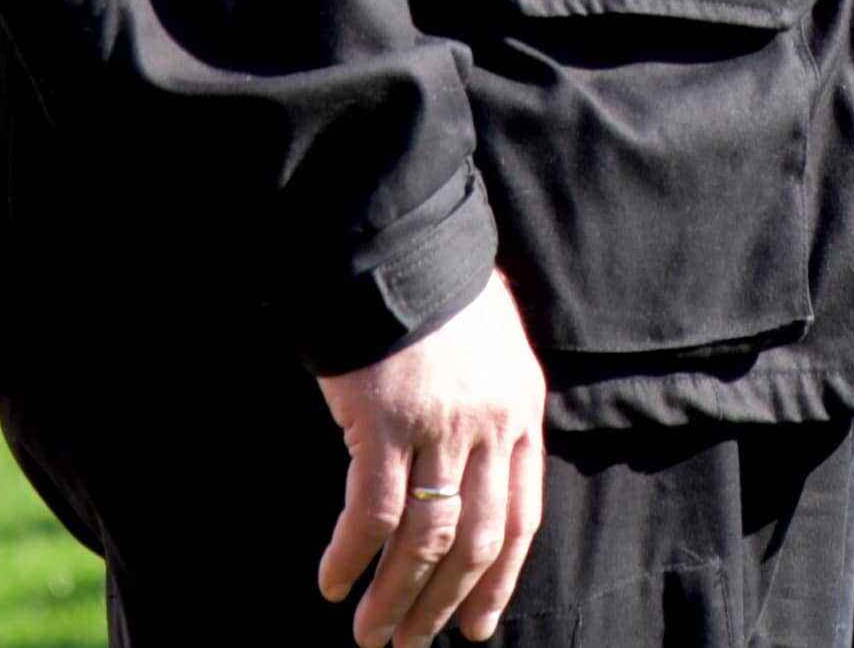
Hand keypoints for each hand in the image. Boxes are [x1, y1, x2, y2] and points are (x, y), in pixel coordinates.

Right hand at [315, 274, 545, 647]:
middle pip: (475, 540)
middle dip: (442, 603)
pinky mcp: (385, 424)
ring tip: (372, 634)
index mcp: (522, 410)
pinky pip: (370, 513)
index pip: (521, 517)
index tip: (476, 626)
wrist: (401, 246)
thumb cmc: (442, 294)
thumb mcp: (494, 352)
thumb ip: (492, 412)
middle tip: (411, 642)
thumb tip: (473, 473)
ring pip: (425, 539)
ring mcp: (440, 427)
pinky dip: (351, 556)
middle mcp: (490, 426)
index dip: (498, 580)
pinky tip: (332, 581)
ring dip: (396, 596)